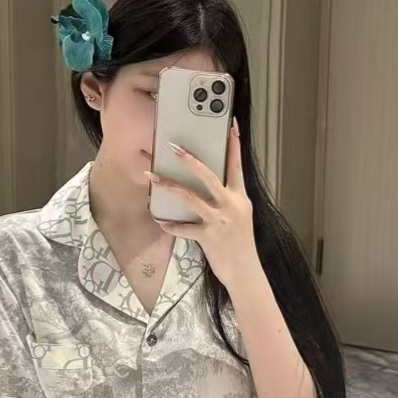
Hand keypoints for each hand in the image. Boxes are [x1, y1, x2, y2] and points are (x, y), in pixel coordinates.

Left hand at [145, 117, 258, 288]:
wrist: (245, 272)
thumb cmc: (239, 244)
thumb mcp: (239, 216)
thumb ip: (226, 200)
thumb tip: (205, 186)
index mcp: (240, 197)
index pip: (236, 165)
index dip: (233, 144)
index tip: (230, 125)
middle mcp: (231, 205)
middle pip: (209, 175)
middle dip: (189, 160)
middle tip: (172, 146)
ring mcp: (219, 221)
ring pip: (191, 197)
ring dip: (169, 185)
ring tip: (152, 176)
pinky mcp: (209, 237)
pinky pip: (184, 228)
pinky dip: (171, 225)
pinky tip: (161, 221)